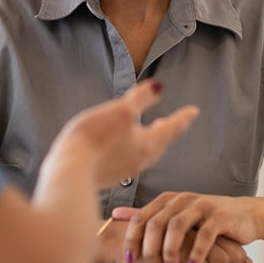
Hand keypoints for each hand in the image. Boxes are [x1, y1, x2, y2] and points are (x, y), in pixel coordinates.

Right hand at [47, 81, 198, 188]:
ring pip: (145, 153)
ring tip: (149, 132)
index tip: (194, 111)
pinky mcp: (108, 176)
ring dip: (150, 141)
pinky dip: (132, 150)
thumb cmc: (96, 139)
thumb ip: (141, 99)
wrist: (70, 172)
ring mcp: (124, 170)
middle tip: (172, 123)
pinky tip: (122, 147)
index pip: (172, 128)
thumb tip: (159, 86)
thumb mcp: (121, 111)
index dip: (183, 117)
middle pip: (159, 143)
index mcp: (148, 144)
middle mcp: (140, 160)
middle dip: (167, 132)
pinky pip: (128, 160)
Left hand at [114, 193, 262, 262]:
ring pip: (177, 227)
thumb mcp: (176, 215)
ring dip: (171, 252)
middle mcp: (182, 199)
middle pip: (157, 223)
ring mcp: (201, 205)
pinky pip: (204, 235)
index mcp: (168, 200)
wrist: (246, 214)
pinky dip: (195, 254)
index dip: (132, 239)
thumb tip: (117, 214)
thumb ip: (149, 215)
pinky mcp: (219, 216)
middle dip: (151, 250)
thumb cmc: (208, 218)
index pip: (141, 217)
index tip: (129, 258)